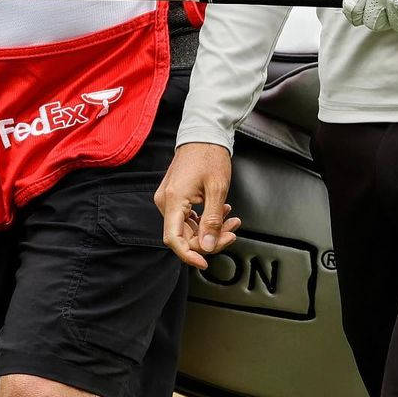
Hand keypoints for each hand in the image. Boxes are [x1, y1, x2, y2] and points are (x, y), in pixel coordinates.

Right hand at [154, 143, 240, 270]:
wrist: (203, 133)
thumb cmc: (209, 155)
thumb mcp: (217, 189)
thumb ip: (212, 221)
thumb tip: (207, 246)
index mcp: (173, 200)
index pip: (174, 240)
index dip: (189, 255)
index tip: (204, 262)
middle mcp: (166, 202)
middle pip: (183, 235)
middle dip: (209, 239)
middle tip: (232, 232)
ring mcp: (169, 199)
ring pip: (188, 227)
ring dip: (210, 229)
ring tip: (231, 220)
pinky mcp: (175, 197)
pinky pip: (187, 217)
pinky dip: (205, 219)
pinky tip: (221, 213)